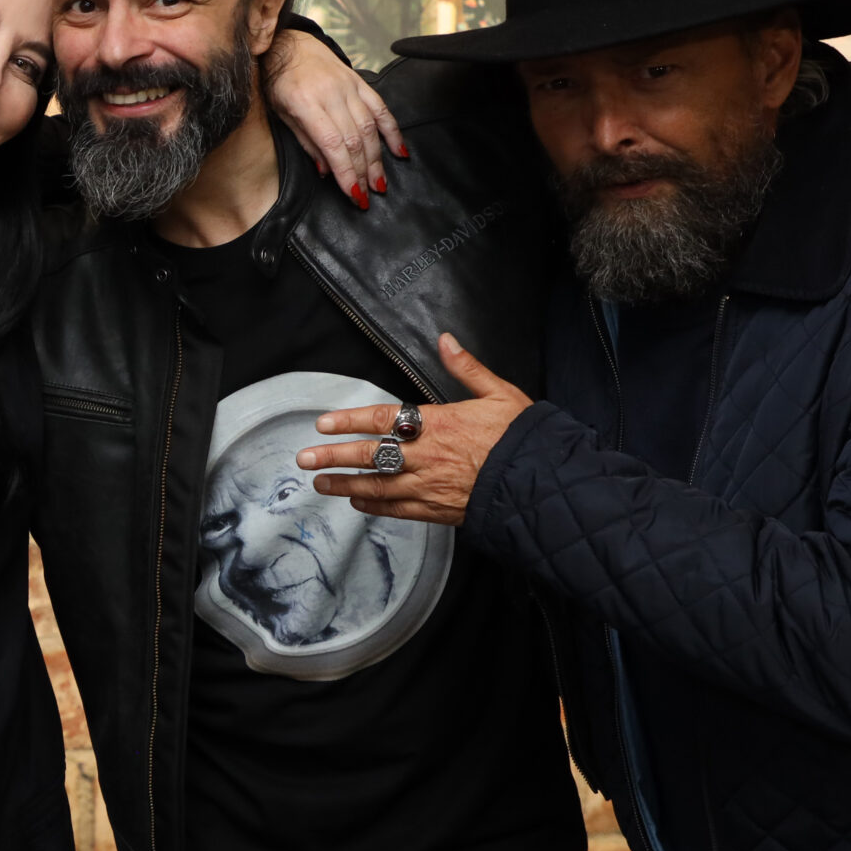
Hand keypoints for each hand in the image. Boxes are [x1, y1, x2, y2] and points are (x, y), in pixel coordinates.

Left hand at [265, 28, 408, 207]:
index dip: (346, 172)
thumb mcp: (281, 114)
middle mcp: (330, 93)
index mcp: (305, 102)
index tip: (354, 195)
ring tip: (380, 183)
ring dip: (377, 158)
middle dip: (362, 172)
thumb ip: (306, 142)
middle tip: (368, 196)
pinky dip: (392, 131)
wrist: (287, 45)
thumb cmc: (279, 82)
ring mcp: (348, 86)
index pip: (332, 144)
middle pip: (354, 139)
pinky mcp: (360, 81)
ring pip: (370, 127)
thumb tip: (326, 172)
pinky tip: (399, 151)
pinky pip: (381, 108)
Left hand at [295, 335, 530, 525]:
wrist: (544, 484)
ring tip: (320, 482)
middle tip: (305, 458)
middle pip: (371, 455)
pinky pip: (398, 510)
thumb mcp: (500, 393)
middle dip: (334, 456)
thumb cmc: (522, 438)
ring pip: (378, 486)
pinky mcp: (439, 510)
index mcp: (439, 424)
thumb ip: (467, 368)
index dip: (350, 421)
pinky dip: (374, 506)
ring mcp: (430, 486)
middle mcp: (427, 456)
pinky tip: (357, 501)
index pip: (383, 419)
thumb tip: (446, 340)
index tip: (324, 424)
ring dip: (346, 484)